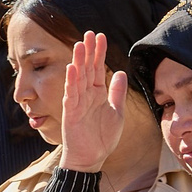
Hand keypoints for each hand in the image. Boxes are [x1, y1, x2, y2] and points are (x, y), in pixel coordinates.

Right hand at [58, 32, 129, 172]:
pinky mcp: (72, 114)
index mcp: (97, 94)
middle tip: (90, 33)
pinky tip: (72, 69)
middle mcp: (86, 96)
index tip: (100, 36)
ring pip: (78, 78)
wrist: (91, 159)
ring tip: (79, 45)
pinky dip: (71, 82)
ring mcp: (77, 104)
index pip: (97, 69)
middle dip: (89, 51)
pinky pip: (71, 95)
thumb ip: (117, 92)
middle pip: (87, 69)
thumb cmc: (102, 138)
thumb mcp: (117, 111)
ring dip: (78, 62)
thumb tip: (120, 72)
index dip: (99, 53)